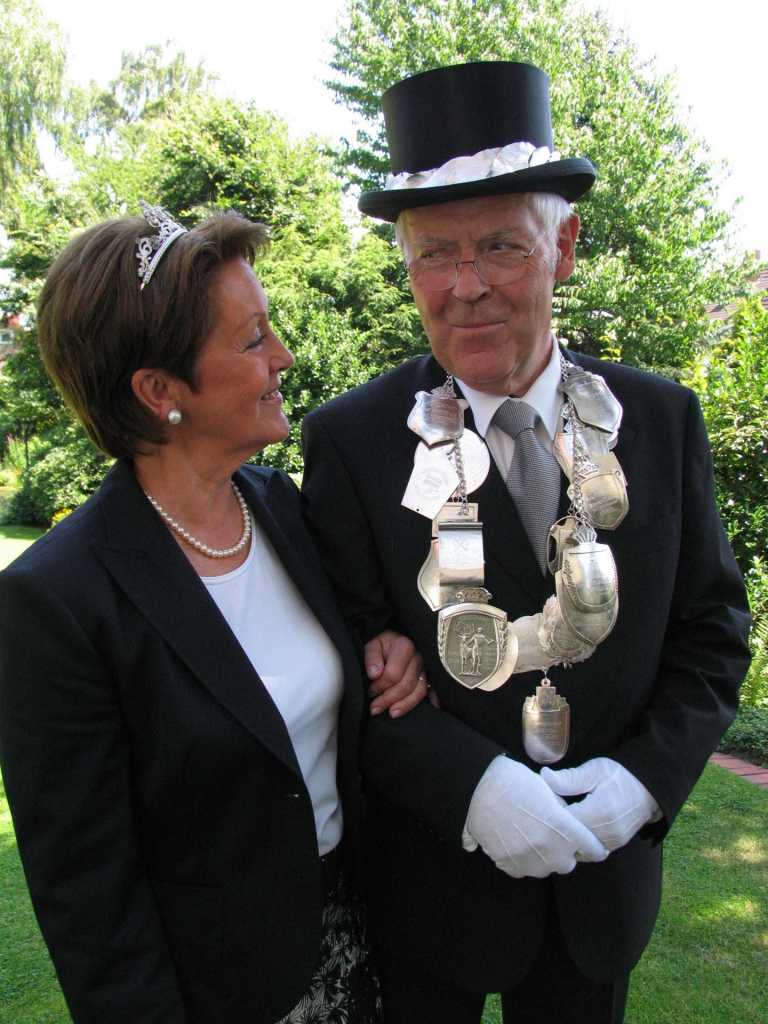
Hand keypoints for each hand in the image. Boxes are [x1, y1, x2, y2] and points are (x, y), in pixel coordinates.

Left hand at [364, 630, 430, 717]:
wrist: (396, 638)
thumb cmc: (384, 643)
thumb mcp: (373, 644)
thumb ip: (372, 657)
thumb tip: (375, 674)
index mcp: (405, 646)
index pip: (393, 674)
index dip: (380, 686)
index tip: (370, 691)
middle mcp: (419, 657)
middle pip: (406, 685)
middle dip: (388, 699)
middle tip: (374, 708)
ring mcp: (427, 667)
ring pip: (419, 691)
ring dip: (405, 705)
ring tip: (392, 713)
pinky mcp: (431, 675)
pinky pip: (433, 689)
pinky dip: (433, 699)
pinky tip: (431, 706)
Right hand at [464, 756, 607, 878]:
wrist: (479, 785)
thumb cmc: (515, 781)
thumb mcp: (548, 790)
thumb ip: (564, 812)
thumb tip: (570, 822)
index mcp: (563, 827)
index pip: (592, 848)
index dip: (595, 847)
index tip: (595, 847)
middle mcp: (549, 848)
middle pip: (568, 863)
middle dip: (566, 852)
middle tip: (556, 837)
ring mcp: (528, 858)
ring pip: (546, 869)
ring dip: (544, 858)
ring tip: (533, 839)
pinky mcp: (509, 863)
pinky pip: (523, 870)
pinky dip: (523, 860)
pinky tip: (517, 843)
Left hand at [541, 757, 659, 852]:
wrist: (648, 787)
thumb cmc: (620, 776)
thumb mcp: (594, 770)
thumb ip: (569, 777)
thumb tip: (544, 776)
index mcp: (598, 811)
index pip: (563, 821)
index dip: (550, 813)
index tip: (545, 802)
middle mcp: (606, 832)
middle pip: (570, 839)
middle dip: (557, 828)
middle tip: (550, 814)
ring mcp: (611, 842)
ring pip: (579, 849)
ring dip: (568, 839)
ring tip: (562, 822)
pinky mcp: (614, 846)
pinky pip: (591, 851)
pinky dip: (580, 843)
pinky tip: (574, 829)